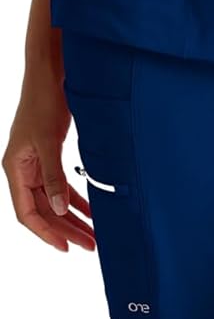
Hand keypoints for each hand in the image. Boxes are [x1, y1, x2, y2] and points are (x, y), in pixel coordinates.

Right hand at [2, 62, 95, 253]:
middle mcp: (23, 169)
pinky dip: (76, 197)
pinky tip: (92, 209)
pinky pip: (61, 183)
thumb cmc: (43, 100)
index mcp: (15, 168)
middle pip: (43, 209)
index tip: (66, 247)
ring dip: (73, 216)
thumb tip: (61, 209)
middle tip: (89, 244)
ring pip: (54, 199)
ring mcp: (36, 162)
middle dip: (65, 228)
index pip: (27, 213)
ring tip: (93, 234)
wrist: (50, 71)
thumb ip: (53, 176)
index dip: (45, 232)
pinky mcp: (50, 153)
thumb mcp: (48, 140)